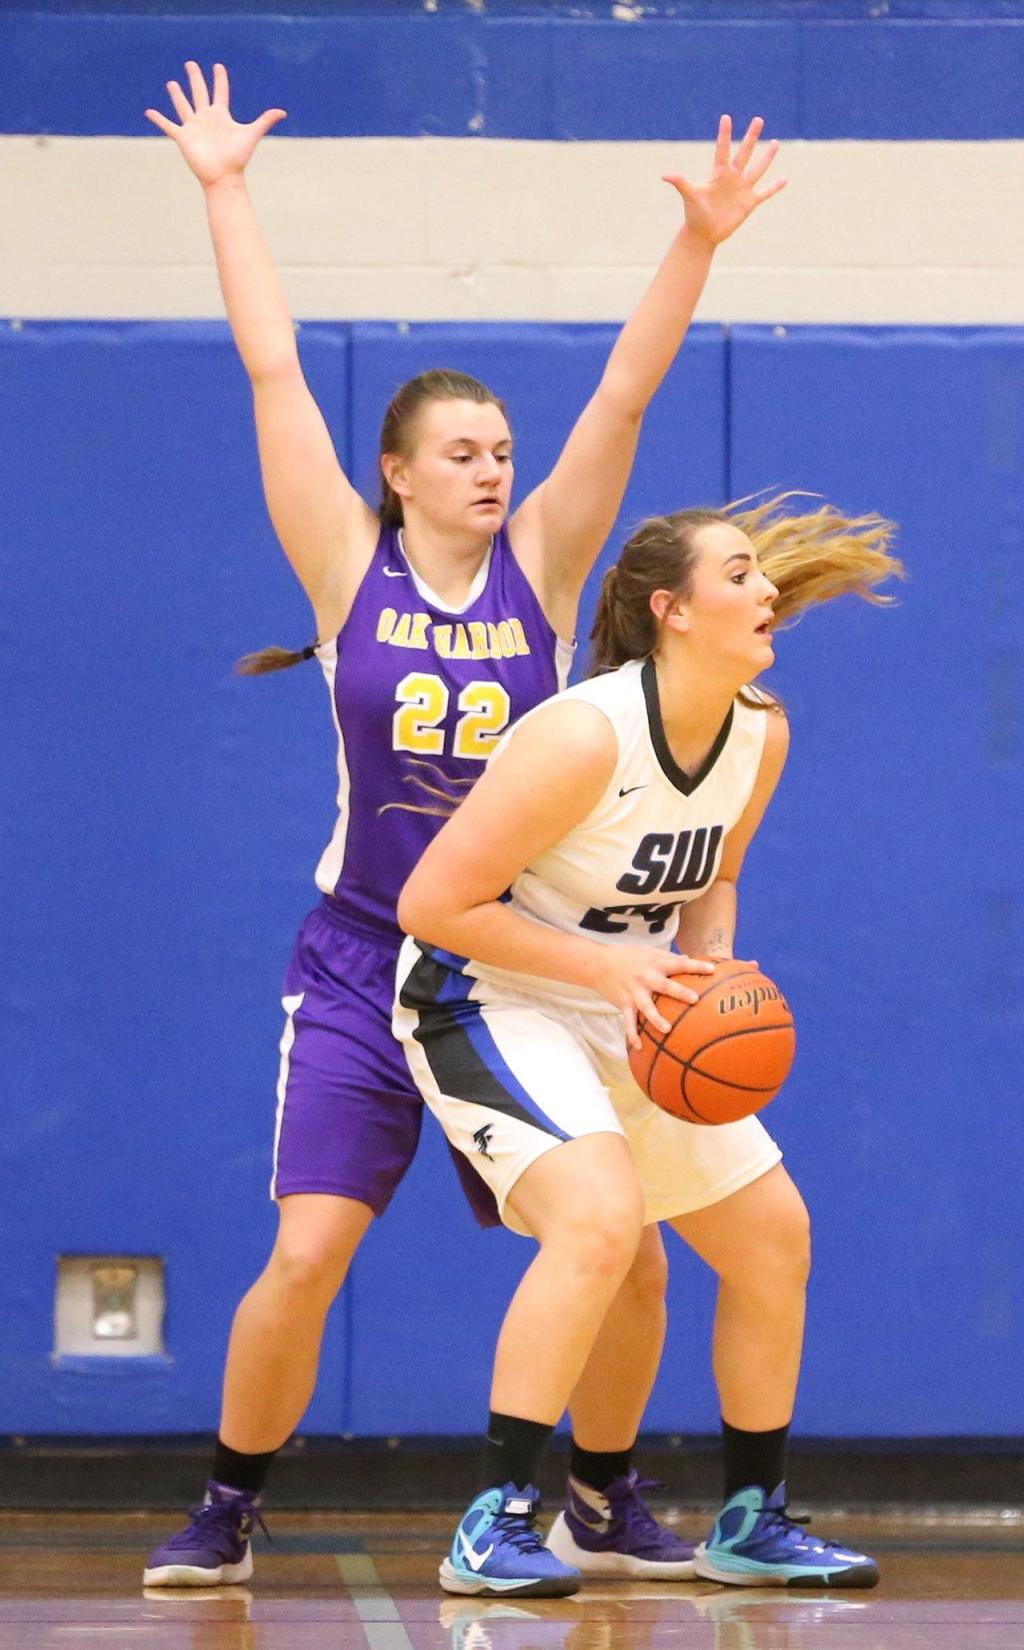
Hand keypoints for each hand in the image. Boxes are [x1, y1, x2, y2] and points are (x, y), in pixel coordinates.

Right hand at [145, 61, 285, 187]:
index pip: (220, 91)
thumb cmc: (238, 158)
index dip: (220, 79)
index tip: (218, 66)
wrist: (224, 176)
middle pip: (199, 92)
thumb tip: (283, 112)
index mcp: (221, 115)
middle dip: (195, 78)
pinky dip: (158, 119)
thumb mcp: (251, 134)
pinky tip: (149, 112)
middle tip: (190, 64)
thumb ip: (265, 121)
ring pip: (183, 105)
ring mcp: (193, 127)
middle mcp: (206, 118)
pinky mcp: (183, 137)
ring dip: (177, 94)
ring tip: (172, 83)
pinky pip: (168, 126)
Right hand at [589, 947, 715, 1050]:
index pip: (679, 964)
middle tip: (694, 999)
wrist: (597, 963)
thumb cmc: (627, 957)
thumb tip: (688, 960)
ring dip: (656, 1019)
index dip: (696, 966)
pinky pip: (629, 1022)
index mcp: (655, 964)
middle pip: (665, 986)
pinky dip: (632, 1035)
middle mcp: (645, 977)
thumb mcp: (648, 953)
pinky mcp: (623, 1003)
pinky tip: (639, 1047)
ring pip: (647, 1007)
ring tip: (667, 1029)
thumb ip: (667, 958)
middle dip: (679, 993)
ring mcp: (634, 992)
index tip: (712, 970)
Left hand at [662, 114, 785, 247]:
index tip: (726, 117)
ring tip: (775, 143)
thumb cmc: (694, 214)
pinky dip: (774, 187)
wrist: (703, 234)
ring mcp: (742, 189)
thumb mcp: (690, 196)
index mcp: (719, 173)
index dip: (724, 134)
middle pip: (745, 152)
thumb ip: (680, 183)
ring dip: (767, 157)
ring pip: (758, 169)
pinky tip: (785, 179)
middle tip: (758, 119)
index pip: (723, 149)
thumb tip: (665, 175)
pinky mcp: (749, 203)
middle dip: (751, 137)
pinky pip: (765, 193)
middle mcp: (732, 177)